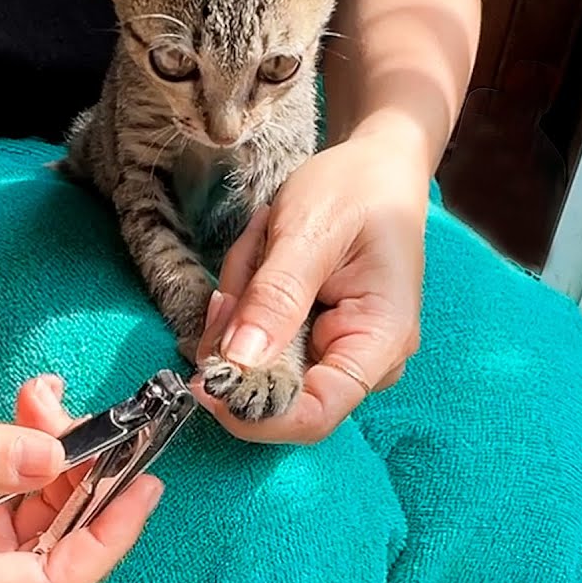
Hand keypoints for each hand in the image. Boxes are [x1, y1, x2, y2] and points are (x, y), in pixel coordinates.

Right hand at [0, 376, 162, 582]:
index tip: (140, 489)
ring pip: (54, 508)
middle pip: (62, 546)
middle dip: (91, 484)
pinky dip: (43, 440)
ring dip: (65, 451)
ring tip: (41, 397)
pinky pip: (34, 482)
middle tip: (103, 423)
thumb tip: (47, 457)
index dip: (102, 542)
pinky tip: (33, 401)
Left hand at [192, 134, 427, 443]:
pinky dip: (245, 299)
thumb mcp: (310, 232)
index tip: (202, 379)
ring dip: (242, 304)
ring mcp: (334, 351)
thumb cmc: (356, 190)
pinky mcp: (309, 337)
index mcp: (379, 342)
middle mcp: (362, 360)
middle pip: (272, 387)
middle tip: (252, 258)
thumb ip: (274, 298)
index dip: (251, 414)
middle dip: (241, 329)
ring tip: (268, 241)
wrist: (375, 167)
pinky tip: (266, 253)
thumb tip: (236, 364)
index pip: (314, 415)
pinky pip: (255, 338)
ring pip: (255, 360)